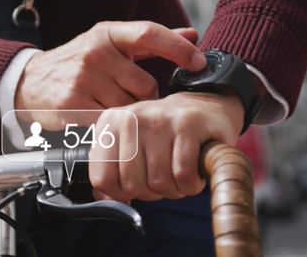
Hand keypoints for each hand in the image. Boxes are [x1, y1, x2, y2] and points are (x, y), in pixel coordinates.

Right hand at [14, 21, 205, 127]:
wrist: (29, 82)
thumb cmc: (78, 62)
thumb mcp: (109, 42)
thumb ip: (151, 40)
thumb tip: (193, 34)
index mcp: (107, 34)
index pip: (149, 34)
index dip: (178, 48)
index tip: (199, 62)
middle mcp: (95, 53)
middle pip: (144, 85)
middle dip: (145, 98)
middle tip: (129, 98)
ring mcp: (82, 79)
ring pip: (129, 108)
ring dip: (128, 115)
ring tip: (111, 108)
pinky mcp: (72, 105)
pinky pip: (109, 123)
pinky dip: (111, 127)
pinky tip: (101, 119)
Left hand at [89, 93, 243, 202]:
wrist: (205, 108)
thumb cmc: (165, 133)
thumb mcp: (131, 144)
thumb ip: (112, 170)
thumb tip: (105, 199)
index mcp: (111, 124)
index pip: (102, 179)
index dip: (122, 194)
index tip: (137, 186)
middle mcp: (131, 118)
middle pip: (132, 184)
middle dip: (152, 193)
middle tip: (164, 179)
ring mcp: (159, 119)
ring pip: (159, 182)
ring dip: (174, 189)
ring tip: (179, 174)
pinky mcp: (188, 124)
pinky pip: (183, 175)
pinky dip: (191, 184)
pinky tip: (194, 173)